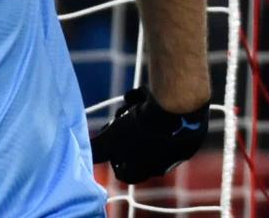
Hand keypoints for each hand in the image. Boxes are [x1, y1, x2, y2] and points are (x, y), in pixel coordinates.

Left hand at [91, 87, 208, 183]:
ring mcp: (178, 138)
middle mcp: (167, 158)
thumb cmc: (141, 128)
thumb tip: (83, 155)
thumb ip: (97, 150)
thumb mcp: (111, 140)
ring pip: (147, 126)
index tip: (105, 146)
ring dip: (133, 114)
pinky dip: (148, 101)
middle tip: (115, 121)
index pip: (127, 174)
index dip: (112, 160)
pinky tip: (143, 94)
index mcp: (150, 168)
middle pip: (136, 146)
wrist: (177, 105)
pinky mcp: (185, 119)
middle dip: (122, 132)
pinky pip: (160, 110)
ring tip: (129, 105)